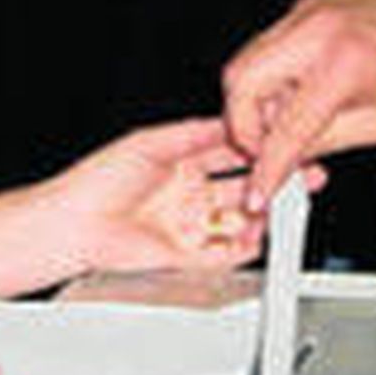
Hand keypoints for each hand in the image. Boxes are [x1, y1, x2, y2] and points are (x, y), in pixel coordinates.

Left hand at [35, 117, 268, 278]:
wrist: (73, 225)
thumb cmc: (99, 180)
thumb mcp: (152, 142)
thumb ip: (195, 133)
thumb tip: (231, 121)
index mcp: (185, 162)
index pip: (234, 154)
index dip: (262, 149)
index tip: (285, 143)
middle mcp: (192, 193)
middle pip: (245, 187)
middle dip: (275, 183)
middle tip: (302, 178)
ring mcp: (191, 223)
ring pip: (240, 220)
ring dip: (261, 215)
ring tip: (277, 208)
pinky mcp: (186, 253)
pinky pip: (224, 253)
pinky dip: (243, 248)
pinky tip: (255, 237)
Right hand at [224, 0, 375, 208]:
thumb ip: (325, 144)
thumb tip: (285, 163)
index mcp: (343, 64)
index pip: (284, 128)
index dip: (266, 168)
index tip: (258, 193)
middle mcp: (317, 30)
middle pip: (239, 80)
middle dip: (242, 125)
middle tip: (264, 152)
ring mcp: (307, 13)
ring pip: (247, 62)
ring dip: (255, 102)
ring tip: (290, 125)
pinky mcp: (306, 9)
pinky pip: (268, 49)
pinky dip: (271, 79)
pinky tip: (300, 98)